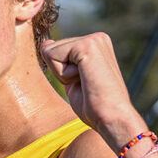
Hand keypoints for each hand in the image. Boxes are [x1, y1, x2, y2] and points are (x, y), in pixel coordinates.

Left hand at [41, 33, 146, 149]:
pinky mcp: (87, 45)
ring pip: (49, 51)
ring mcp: (93, 39)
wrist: (112, 119)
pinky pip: (51, 55)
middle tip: (85, 85)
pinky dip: (62, 74)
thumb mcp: (72, 80)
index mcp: (96, 44)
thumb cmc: (94, 107)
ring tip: (86, 83)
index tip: (84, 84)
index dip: (62, 73)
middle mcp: (96, 38)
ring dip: (62, 74)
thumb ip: (61, 61)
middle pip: (50, 48)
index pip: (56, 50)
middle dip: (60, 72)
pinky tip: (84, 80)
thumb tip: (46, 43)